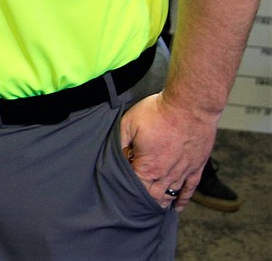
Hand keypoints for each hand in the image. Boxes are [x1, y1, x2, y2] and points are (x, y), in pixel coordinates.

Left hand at [119, 91, 216, 210]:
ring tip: (152, 206)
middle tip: (135, 202)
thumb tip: (117, 156)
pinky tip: (177, 207)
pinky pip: (190, 189)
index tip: (122, 189)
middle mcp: (166, 174)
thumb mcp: (129, 123)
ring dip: (161, 202)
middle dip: (143, 200)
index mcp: (148, 166)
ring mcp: (183, 172)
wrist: (189, 106)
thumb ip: (121, 142)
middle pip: (153, 195)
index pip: (135, 187)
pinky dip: (182, 200)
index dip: (128, 189)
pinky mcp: (196, 167)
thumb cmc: (158, 112)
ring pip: (170, 194)